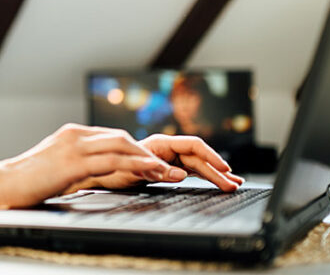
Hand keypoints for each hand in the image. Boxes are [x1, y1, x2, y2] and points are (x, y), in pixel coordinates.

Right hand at [0, 124, 176, 208]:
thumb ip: (77, 165)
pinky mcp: (72, 162)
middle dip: (147, 152)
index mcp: (72, 135)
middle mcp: (75, 135)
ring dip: (148, 160)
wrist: (1, 184)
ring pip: (121, 146)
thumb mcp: (57, 168)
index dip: (137, 149)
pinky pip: (111, 161)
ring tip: (168, 172)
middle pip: (121, 138)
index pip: (113, 137)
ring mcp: (74, 146)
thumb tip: (97, 174)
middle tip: (169, 166)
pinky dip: (134, 166)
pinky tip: (148, 174)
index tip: (155, 162)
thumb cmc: (27, 182)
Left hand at [64, 133, 243, 192]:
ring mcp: (167, 159)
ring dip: (215, 175)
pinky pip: (191, 171)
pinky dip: (205, 177)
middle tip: (234, 185)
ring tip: (232, 185)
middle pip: (199, 157)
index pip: (193, 145)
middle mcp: (165, 149)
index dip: (211, 156)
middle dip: (217, 171)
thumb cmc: (109, 170)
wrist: (95, 174)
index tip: (224, 168)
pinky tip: (217, 182)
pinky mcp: (167, 169)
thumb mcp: (131, 172)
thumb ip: (156, 171)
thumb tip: (180, 174)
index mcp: (159, 144)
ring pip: (197, 165)